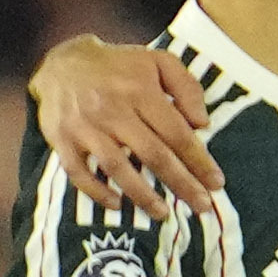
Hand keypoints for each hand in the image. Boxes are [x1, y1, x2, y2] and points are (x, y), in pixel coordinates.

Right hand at [30, 31, 226, 217]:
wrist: (61, 62)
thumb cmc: (119, 65)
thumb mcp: (159, 62)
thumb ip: (186, 87)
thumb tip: (203, 124)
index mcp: (141, 92)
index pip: (177, 133)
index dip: (198, 161)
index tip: (216, 183)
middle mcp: (113, 111)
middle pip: (152, 154)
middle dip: (180, 183)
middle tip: (201, 206)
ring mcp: (85, 127)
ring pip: (117, 167)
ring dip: (142, 194)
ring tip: (163, 214)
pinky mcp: (61, 138)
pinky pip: (77, 171)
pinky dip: (96, 191)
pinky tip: (117, 204)